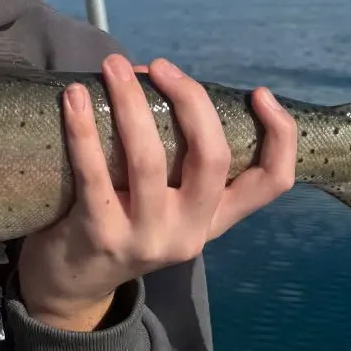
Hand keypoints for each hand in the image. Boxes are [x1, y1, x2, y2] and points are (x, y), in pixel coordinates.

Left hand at [18, 53, 296, 331]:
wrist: (72, 285)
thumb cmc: (120, 221)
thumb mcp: (164, 203)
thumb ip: (174, 156)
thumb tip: (150, 76)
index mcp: (214, 219)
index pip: (272, 183)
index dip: (279, 136)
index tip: (261, 94)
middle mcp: (191, 231)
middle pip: (212, 158)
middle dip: (191, 101)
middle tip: (161, 66)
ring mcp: (147, 238)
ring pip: (150, 161)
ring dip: (130, 104)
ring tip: (113, 66)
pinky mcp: (102, 237)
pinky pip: (94, 174)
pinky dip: (83, 130)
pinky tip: (74, 97)